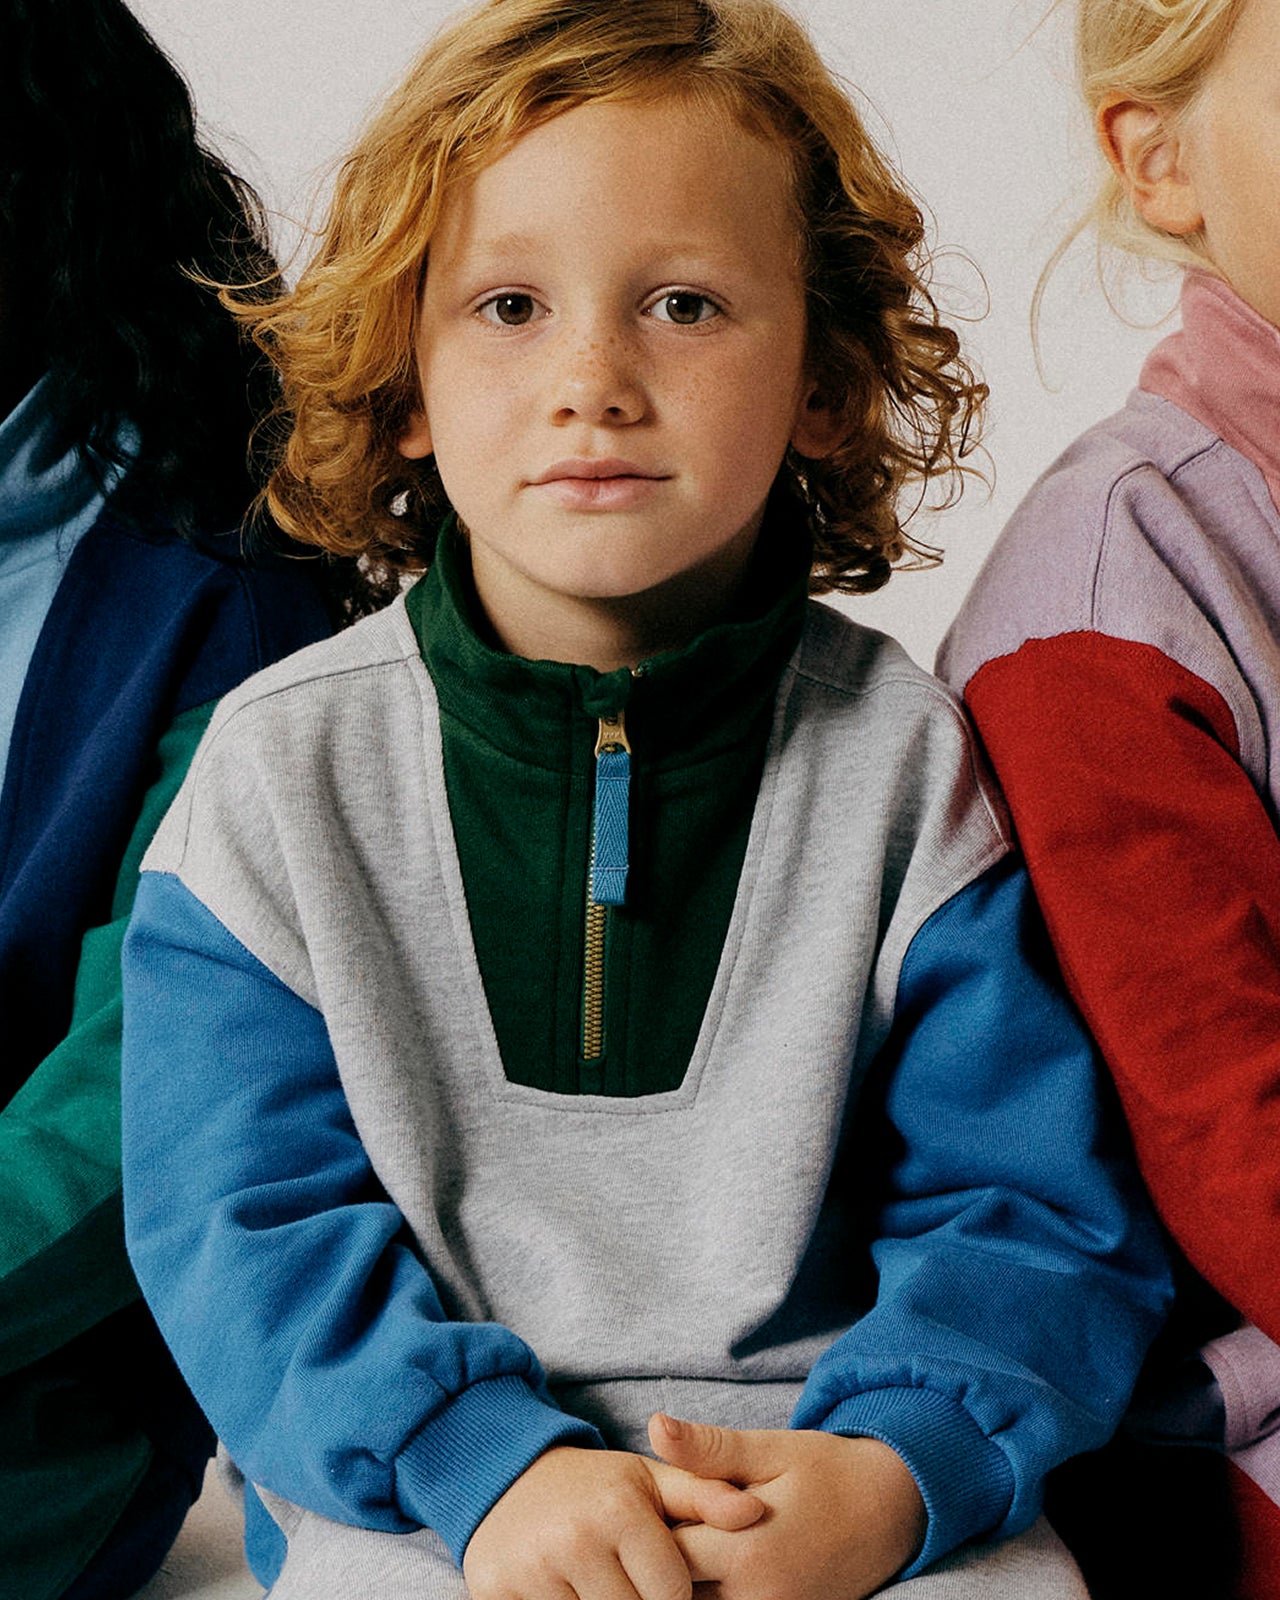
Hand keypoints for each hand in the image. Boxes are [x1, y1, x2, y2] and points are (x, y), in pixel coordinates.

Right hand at [463, 1444, 765, 1599]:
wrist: (507, 1479)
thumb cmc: (595, 1489)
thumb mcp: (650, 1482)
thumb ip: (706, 1497)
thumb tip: (757, 1513)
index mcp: (619, 1509)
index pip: (672, 1596)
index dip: (675, 1597)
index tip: (664, 1581)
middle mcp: (574, 1538)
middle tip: (628, 1580)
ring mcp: (532, 1571)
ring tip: (601, 1585)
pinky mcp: (495, 1593)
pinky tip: (574, 1593)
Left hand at [648, 1414, 926, 1599]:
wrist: (893, 1510)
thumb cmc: (829, 1472)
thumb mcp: (770, 1449)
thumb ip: (709, 1448)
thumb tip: (654, 1426)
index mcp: (750, 1552)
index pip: (669, 1552)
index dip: (653, 1525)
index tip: (654, 1500)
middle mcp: (758, 1597)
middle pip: (678, 1588)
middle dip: (666, 1554)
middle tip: (670, 1518)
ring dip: (688, 1576)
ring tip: (693, 1536)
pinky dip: (713, 1589)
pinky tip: (717, 1559)